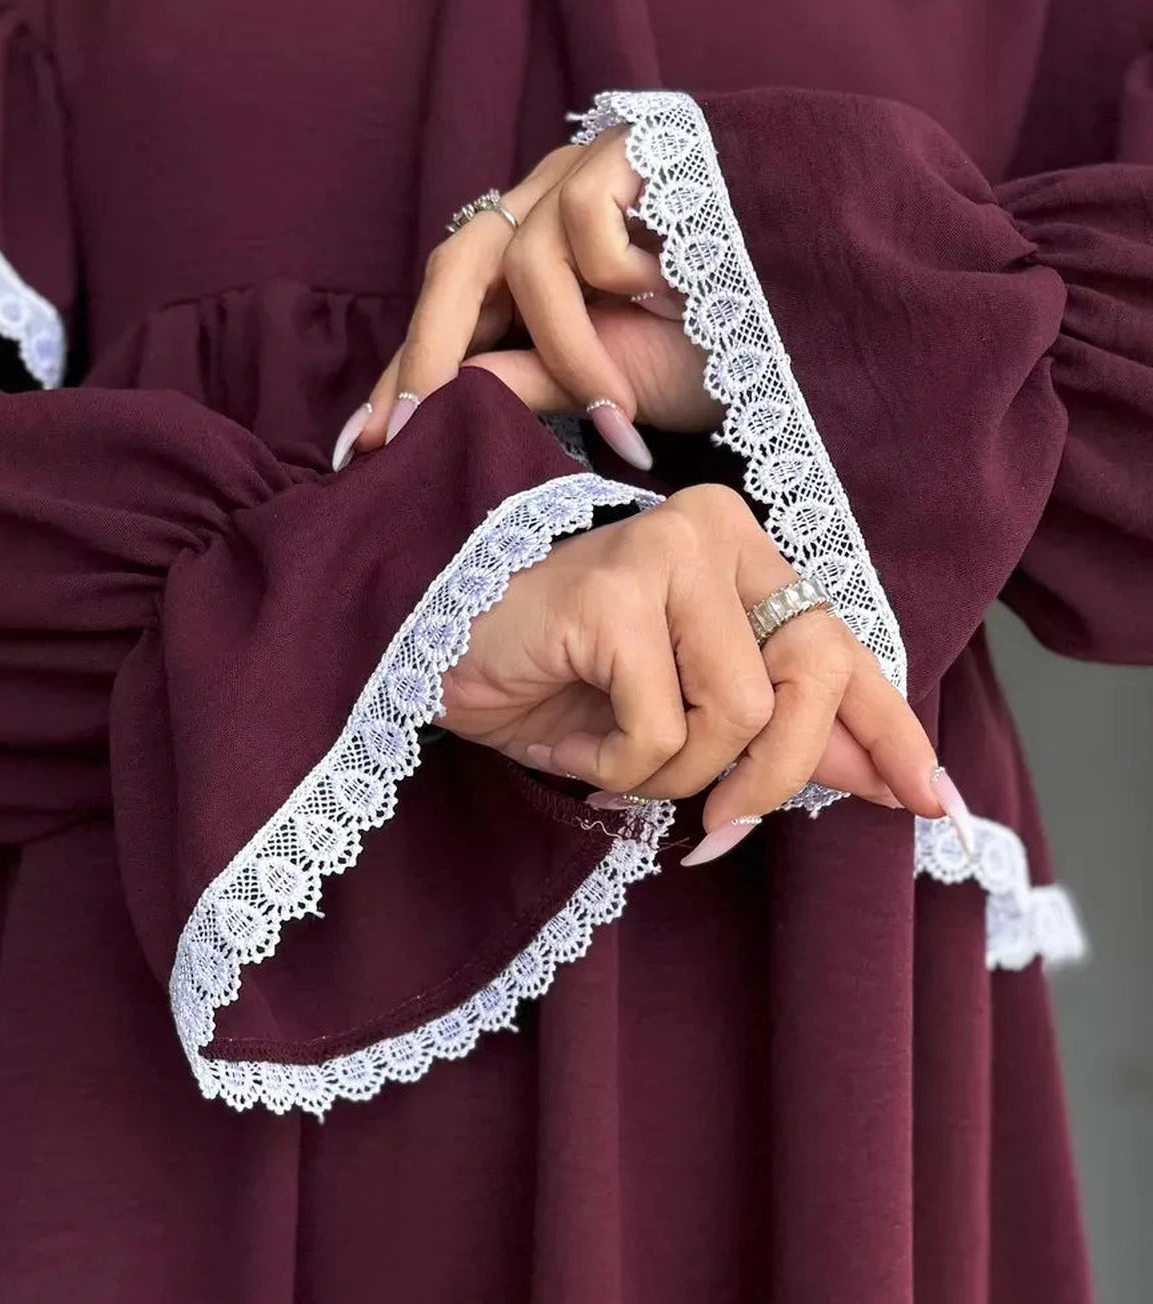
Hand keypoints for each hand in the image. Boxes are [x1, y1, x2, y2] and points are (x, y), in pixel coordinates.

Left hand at [333, 130, 714, 471]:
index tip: (358, 449)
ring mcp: (587, 169)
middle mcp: (549, 206)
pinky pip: (580, 228)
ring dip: (568, 355)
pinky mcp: (628, 149)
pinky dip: (614, 290)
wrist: (833, 302)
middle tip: (408, 437)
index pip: (450, 310)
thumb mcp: (615, 383)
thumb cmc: (729, 343)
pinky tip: (670, 307)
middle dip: (427, 355)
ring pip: (520, 262)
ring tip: (618, 416)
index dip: (404, 374)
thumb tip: (439, 408)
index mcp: (537, 260)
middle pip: (453, 267)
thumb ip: (528, 382)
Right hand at [442, 485, 950, 862]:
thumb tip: (889, 778)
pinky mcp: (613, 592)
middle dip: (778, 777)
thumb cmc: (554, 680)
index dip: (890, 728)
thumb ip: (778, 732)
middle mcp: (715, 529)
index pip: (843, 641)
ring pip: (739, 714)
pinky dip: (616, 769)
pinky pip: (660, 730)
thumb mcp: (681, 713)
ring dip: (675, 776)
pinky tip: (568, 747)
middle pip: (811, 676)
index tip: (933, 801)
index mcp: (741, 549)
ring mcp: (664, 551)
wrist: (429, 648)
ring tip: (610, 764)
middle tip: (719, 831)